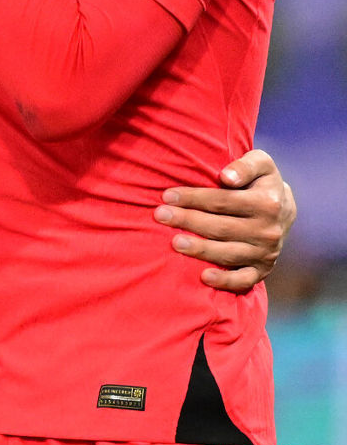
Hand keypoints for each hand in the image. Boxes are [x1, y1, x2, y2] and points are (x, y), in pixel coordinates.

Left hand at [155, 149, 295, 292]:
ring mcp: (266, 253)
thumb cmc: (261, 181)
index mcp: (267, 203)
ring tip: (174, 243)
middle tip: (160, 215)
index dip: (193, 198)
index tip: (167, 195)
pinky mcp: (263, 270)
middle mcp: (268, 231)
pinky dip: (225, 281)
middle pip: (221, 227)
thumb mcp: (261, 163)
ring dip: (200, 250)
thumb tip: (226, 177)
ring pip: (228, 253)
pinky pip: (244, 280)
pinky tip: (204, 277)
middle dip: (187, 220)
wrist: (284, 209)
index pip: (223, 201)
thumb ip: (245, 165)